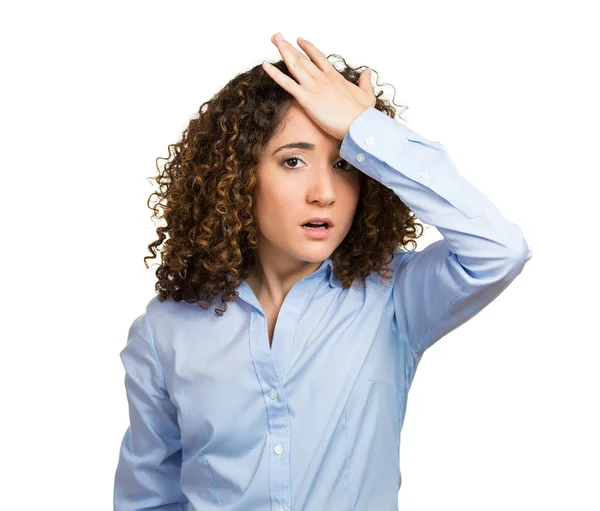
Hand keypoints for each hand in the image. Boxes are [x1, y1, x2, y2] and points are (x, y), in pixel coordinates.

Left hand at [262, 33, 376, 140]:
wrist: (359, 125)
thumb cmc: (363, 114)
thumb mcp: (367, 95)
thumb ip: (365, 82)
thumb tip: (367, 72)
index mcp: (335, 77)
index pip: (318, 57)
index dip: (308, 48)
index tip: (299, 41)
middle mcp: (322, 78)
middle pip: (302, 58)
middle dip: (289, 46)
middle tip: (278, 36)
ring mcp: (313, 87)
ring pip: (294, 64)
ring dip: (283, 51)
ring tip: (274, 39)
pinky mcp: (306, 99)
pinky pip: (287, 84)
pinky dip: (275, 74)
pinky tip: (265, 65)